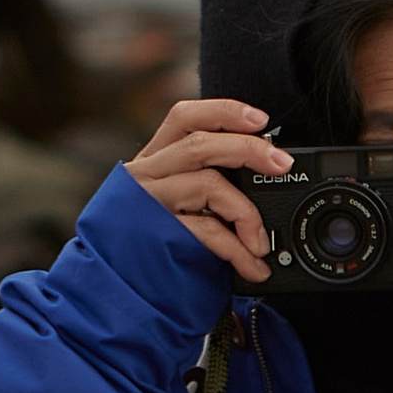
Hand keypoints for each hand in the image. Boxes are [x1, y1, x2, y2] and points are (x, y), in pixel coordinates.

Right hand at [126, 98, 292, 284]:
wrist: (110, 281)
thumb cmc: (150, 236)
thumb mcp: (169, 197)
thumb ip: (199, 177)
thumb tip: (260, 166)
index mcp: (154, 157)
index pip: (184, 117)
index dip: (223, 111)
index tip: (260, 119)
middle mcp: (147, 173)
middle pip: (200, 145)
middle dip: (249, 149)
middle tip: (282, 164)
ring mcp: (149, 202)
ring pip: (207, 183)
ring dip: (246, 212)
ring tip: (262, 242)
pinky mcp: (156, 233)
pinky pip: (206, 230)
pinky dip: (236, 249)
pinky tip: (251, 264)